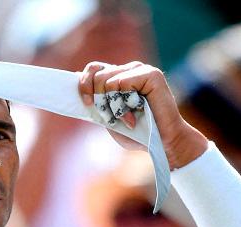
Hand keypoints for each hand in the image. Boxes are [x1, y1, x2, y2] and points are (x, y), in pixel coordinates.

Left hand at [78, 61, 207, 168]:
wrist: (162, 143)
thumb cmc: (137, 134)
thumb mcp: (109, 117)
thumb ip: (97, 102)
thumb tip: (77, 81)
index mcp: (120, 77)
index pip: (94, 69)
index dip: (84, 84)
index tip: (87, 104)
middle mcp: (130, 70)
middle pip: (97, 75)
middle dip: (98, 101)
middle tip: (111, 118)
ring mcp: (141, 70)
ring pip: (107, 81)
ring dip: (111, 106)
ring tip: (126, 119)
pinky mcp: (151, 75)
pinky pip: (121, 83)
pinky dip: (123, 104)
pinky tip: (134, 115)